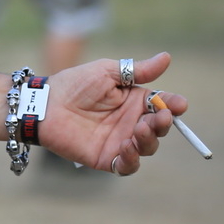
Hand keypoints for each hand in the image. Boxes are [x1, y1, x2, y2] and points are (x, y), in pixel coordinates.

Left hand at [41, 53, 185, 174]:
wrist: (44, 103)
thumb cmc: (73, 84)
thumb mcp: (106, 72)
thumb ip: (136, 70)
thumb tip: (167, 57)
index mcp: (134, 101)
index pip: (163, 105)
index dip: (174, 105)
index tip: (179, 104)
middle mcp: (131, 122)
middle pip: (159, 128)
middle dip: (164, 123)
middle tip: (160, 117)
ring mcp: (120, 141)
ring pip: (147, 147)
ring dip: (149, 140)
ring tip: (139, 128)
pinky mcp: (106, 157)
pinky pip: (127, 166)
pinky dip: (132, 160)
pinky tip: (128, 147)